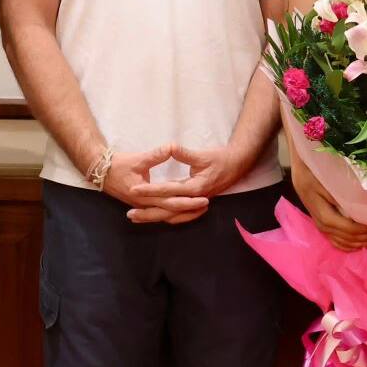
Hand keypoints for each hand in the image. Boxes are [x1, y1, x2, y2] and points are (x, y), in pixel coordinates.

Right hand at [103, 143, 210, 223]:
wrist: (100, 172)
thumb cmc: (118, 164)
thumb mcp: (139, 159)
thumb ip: (157, 155)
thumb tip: (171, 146)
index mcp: (144, 195)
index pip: (171, 200)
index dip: (188, 200)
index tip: (204, 197)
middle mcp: (145, 204)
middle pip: (171, 212)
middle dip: (190, 210)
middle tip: (207, 205)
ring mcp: (143, 207)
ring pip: (166, 216)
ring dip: (183, 215)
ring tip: (199, 211)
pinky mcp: (142, 205)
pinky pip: (160, 214)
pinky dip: (173, 215)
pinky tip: (182, 213)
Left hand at [124, 143, 250, 223]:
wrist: (237, 165)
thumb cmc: (220, 159)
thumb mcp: (202, 155)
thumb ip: (184, 154)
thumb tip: (171, 147)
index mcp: (195, 187)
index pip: (167, 190)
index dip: (150, 190)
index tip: (134, 189)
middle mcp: (194, 199)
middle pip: (167, 210)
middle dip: (148, 213)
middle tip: (129, 214)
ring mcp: (195, 203)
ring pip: (172, 216)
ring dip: (154, 218)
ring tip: (136, 218)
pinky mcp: (195, 203)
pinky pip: (179, 216)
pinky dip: (167, 218)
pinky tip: (155, 218)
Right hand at [291, 156, 366, 249]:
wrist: (300, 171)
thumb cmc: (314, 172)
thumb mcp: (327, 181)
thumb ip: (342, 196)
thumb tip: (362, 208)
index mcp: (324, 215)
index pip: (349, 229)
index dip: (366, 230)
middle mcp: (323, 225)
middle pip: (348, 238)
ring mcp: (321, 227)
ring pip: (343, 243)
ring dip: (360, 243)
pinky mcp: (322, 226)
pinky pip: (337, 242)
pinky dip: (350, 246)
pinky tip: (361, 244)